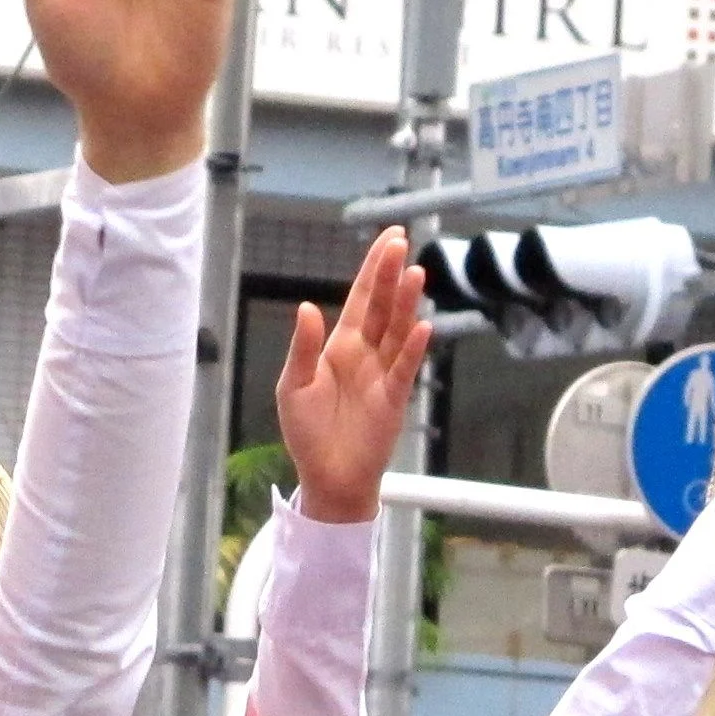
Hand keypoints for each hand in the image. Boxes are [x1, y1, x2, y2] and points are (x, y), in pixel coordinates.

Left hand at [273, 229, 428, 523]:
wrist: (328, 477)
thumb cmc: (307, 433)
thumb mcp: (294, 387)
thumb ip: (303, 347)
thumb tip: (306, 306)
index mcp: (339, 346)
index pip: (359, 299)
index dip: (372, 269)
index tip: (389, 239)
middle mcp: (365, 353)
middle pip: (381, 307)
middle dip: (389, 275)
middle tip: (401, 243)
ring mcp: (383, 373)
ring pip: (396, 331)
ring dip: (405, 304)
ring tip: (415, 273)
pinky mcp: (394, 398)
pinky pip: (404, 368)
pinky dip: (413, 348)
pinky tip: (420, 326)